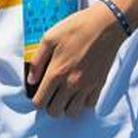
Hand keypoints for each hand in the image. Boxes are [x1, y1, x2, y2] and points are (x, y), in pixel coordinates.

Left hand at [26, 0, 123, 117]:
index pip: (40, 102)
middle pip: (55, 111)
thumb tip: (31, 80)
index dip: (36, 99)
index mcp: (56, 72)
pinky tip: (79, 91)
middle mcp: (71, 83)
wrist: (106, 25)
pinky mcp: (99, 84)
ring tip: (64, 94)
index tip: (39, 91)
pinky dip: (82, 102)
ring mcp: (87, 86)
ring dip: (65, 106)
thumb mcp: (49, 38)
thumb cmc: (76, 28)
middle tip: (51, 93)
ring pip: (72, 112)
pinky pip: (89, 105)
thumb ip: (37, 61)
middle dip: (49, 105)